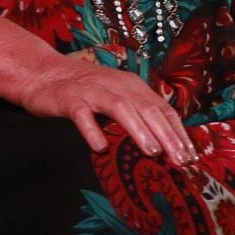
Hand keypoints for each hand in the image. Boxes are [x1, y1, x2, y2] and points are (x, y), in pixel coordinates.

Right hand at [18, 57, 198, 166]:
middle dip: (167, 136)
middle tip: (180, 160)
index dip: (179, 133)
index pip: (163, 110)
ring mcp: (93, 91)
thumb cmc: (85, 92)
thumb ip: (138, 116)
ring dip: (139, 130)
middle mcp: (118, 86)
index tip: (191, 157)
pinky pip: (82, 115)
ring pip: (121, 108)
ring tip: (152, 151)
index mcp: (133, 87)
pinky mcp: (70, 99)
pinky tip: (100, 147)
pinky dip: (92, 130)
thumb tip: (164, 145)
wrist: (43, 74)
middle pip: (148, 109)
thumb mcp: (117, 99)